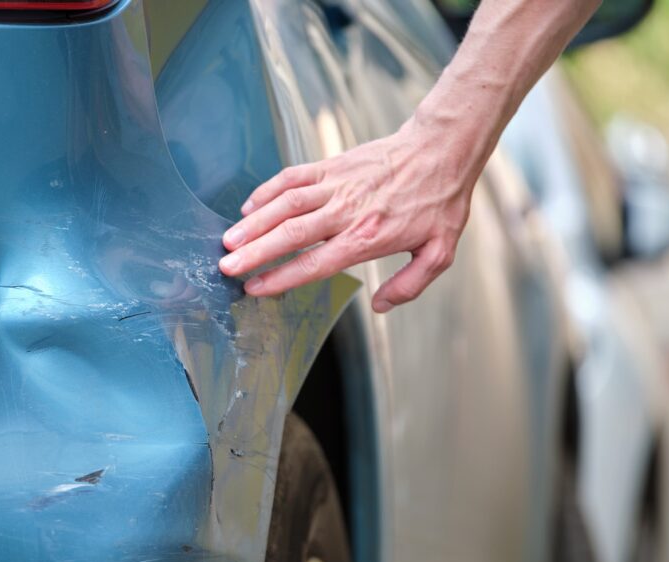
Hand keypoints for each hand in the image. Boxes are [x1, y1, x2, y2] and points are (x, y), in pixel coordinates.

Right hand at [218, 118, 475, 311]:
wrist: (441, 148)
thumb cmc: (440, 201)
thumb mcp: (439, 251)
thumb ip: (410, 284)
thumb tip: (381, 307)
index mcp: (367, 238)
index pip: (314, 263)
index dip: (281, 277)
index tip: (254, 287)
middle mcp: (346, 212)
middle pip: (291, 235)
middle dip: (255, 252)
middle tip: (226, 266)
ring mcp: (336, 185)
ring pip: (285, 204)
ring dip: (254, 222)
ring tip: (228, 240)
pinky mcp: (332, 165)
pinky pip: (293, 177)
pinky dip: (267, 190)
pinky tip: (249, 206)